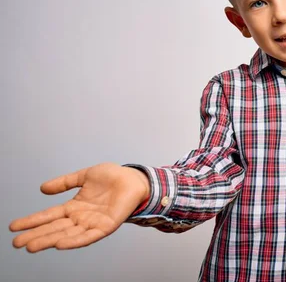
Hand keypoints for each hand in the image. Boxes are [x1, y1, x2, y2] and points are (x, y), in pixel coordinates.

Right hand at [9, 162, 149, 251]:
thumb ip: (64, 182)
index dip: (32, 221)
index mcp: (74, 206)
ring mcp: (92, 223)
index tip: (13, 227)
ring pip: (66, 235)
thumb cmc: (113, 177)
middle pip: (54, 229)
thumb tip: (42, 189)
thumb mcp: (84, 176)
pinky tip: (60, 244)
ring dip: (49, 241)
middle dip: (35, 235)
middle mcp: (81, 217)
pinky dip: (75, 241)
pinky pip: (88, 236)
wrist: (135, 178)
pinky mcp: (106, 227)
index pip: (49, 216)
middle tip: (16, 243)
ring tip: (31, 246)